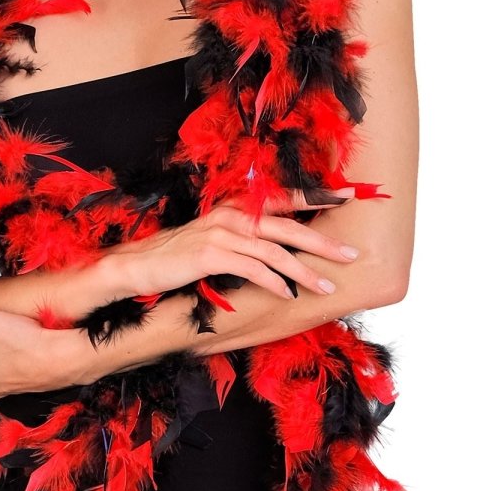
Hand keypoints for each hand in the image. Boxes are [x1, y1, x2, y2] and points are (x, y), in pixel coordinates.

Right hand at [99, 188, 359, 302]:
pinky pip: (252, 268)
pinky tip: (288, 295)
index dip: (318, 196)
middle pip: (289, 226)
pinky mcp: (211, 255)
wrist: (139, 265)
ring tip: (327, 286)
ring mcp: (222, 233)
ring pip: (275, 251)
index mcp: (237, 207)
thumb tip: (282, 247)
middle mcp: (233, 215)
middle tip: (351, 254)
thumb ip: (247, 237)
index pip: (285, 198)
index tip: (349, 195)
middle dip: (323, 241)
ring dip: (304, 271)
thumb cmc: (180, 256)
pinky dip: (274, 282)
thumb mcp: (218, 239)